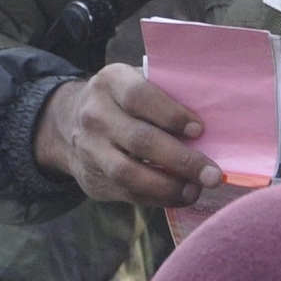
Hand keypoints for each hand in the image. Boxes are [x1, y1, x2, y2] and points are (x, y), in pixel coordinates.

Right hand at [32, 64, 220, 206]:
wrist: (68, 124)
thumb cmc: (121, 102)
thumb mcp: (133, 83)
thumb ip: (163, 95)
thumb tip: (212, 124)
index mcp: (110, 82)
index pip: (140, 97)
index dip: (171, 114)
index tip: (199, 130)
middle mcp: (95, 115)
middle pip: (140, 140)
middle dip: (181, 160)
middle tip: (211, 174)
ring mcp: (90, 150)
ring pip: (129, 173)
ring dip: (168, 186)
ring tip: (195, 189)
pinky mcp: (92, 179)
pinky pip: (127, 194)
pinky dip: (158, 198)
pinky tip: (179, 195)